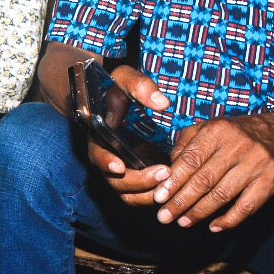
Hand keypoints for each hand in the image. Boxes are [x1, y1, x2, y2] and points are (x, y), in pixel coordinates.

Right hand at [84, 64, 172, 203]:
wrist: (118, 96)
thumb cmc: (119, 86)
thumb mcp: (125, 79)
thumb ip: (140, 86)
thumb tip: (162, 103)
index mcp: (98, 137)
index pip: (96, 156)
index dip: (106, 163)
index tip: (120, 166)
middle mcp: (108, 158)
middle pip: (116, 182)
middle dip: (139, 182)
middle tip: (164, 172)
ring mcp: (123, 170)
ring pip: (130, 194)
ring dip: (150, 193)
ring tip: (172, 180)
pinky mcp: (138, 175)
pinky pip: (144, 194)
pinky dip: (157, 194)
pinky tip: (176, 184)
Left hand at [152, 114, 273, 230]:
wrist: (273, 135)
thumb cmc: (229, 135)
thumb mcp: (205, 129)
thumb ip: (184, 147)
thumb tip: (166, 172)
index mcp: (217, 131)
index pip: (190, 160)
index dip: (173, 181)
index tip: (158, 198)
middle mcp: (238, 146)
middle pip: (204, 180)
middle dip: (181, 201)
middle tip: (165, 216)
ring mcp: (256, 164)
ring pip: (223, 195)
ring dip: (200, 212)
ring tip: (183, 222)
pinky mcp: (271, 181)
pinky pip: (247, 207)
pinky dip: (229, 220)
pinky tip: (213, 227)